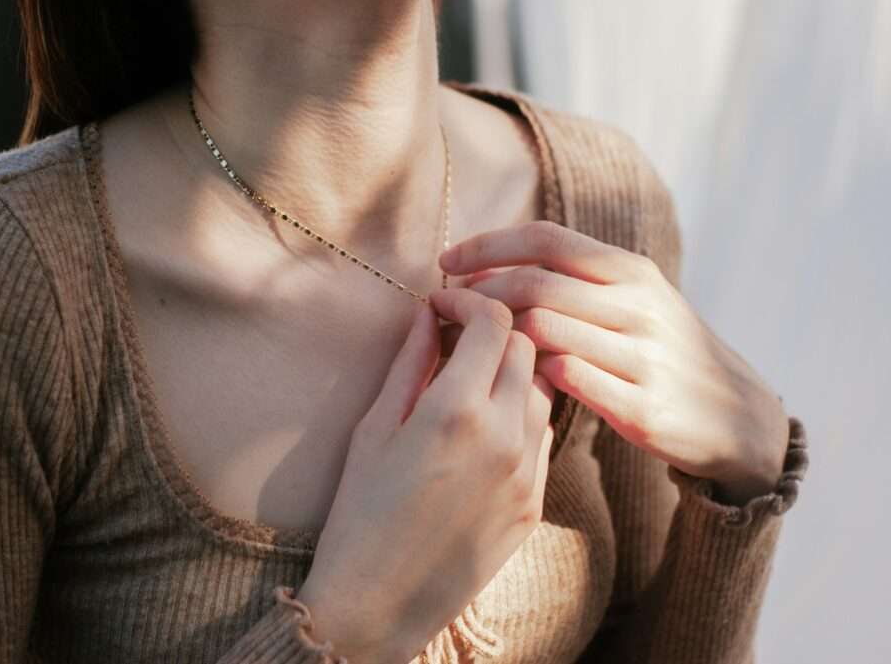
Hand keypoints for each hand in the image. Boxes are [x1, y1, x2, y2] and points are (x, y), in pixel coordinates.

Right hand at [296, 288, 554, 663]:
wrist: (379, 602)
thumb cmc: (360, 511)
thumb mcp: (374, 428)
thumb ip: (410, 364)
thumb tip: (428, 313)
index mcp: (456, 411)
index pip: (493, 322)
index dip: (468, 300)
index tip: (442, 303)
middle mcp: (504, 436)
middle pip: (525, 348)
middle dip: (493, 330)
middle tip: (456, 335)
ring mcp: (527, 473)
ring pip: (541, 390)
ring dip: (511, 372)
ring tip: (469, 382)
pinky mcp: (534, 503)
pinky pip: (543, 436)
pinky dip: (519, 415)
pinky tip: (482, 428)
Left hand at [438, 220, 789, 504]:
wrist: (739, 417)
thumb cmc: (666, 351)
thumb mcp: (638, 299)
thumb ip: (580, 280)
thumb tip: (497, 263)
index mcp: (632, 271)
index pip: (546, 238)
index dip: (488, 245)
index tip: (446, 261)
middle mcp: (640, 306)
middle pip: (536, 283)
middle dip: (478, 293)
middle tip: (445, 307)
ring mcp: (644, 357)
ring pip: (544, 331)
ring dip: (496, 337)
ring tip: (466, 344)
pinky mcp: (643, 408)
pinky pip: (566, 381)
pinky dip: (528, 376)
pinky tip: (506, 381)